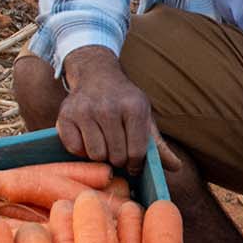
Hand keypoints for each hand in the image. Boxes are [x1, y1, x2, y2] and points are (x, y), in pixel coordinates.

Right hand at [54, 46, 156, 171]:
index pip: (136, 152)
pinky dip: (81, 149)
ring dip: (100, 155)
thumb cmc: (124, 102)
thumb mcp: (144, 117)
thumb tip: (177, 168)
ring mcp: (85, 110)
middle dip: (118, 160)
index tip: (133, 162)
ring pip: (95, 155)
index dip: (135, 163)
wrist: (96, 74)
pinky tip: (87, 137)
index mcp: (134, 107)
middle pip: (115, 156)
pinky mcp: (65, 115)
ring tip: (103, 143)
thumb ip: (158, 145)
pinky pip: (75, 148)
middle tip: (116, 152)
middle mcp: (109, 107)